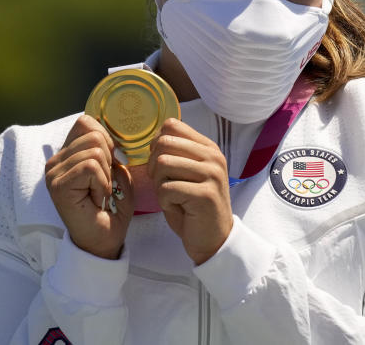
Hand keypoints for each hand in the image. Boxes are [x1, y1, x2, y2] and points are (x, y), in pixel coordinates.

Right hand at [45, 115, 132, 259]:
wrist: (105, 239)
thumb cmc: (112, 207)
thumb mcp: (117, 171)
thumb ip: (111, 149)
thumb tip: (111, 135)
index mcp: (67, 154)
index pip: (86, 122)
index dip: (107, 139)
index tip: (110, 165)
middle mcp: (55, 161)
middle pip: (94, 134)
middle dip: (110, 160)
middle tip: (104, 184)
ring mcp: (54, 173)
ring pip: (95, 151)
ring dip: (107, 175)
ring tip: (99, 193)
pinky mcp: (58, 185)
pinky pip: (91, 167)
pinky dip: (102, 183)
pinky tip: (97, 199)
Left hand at [147, 118, 232, 264]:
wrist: (214, 239)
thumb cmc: (193, 206)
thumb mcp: (187, 174)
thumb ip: (175, 154)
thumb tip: (151, 140)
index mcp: (208, 148)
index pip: (172, 126)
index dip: (156, 145)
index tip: (161, 165)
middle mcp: (213, 157)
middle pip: (164, 143)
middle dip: (154, 165)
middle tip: (163, 184)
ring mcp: (212, 174)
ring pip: (163, 164)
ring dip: (159, 184)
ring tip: (172, 196)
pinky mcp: (205, 195)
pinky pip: (166, 189)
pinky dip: (164, 201)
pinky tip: (178, 208)